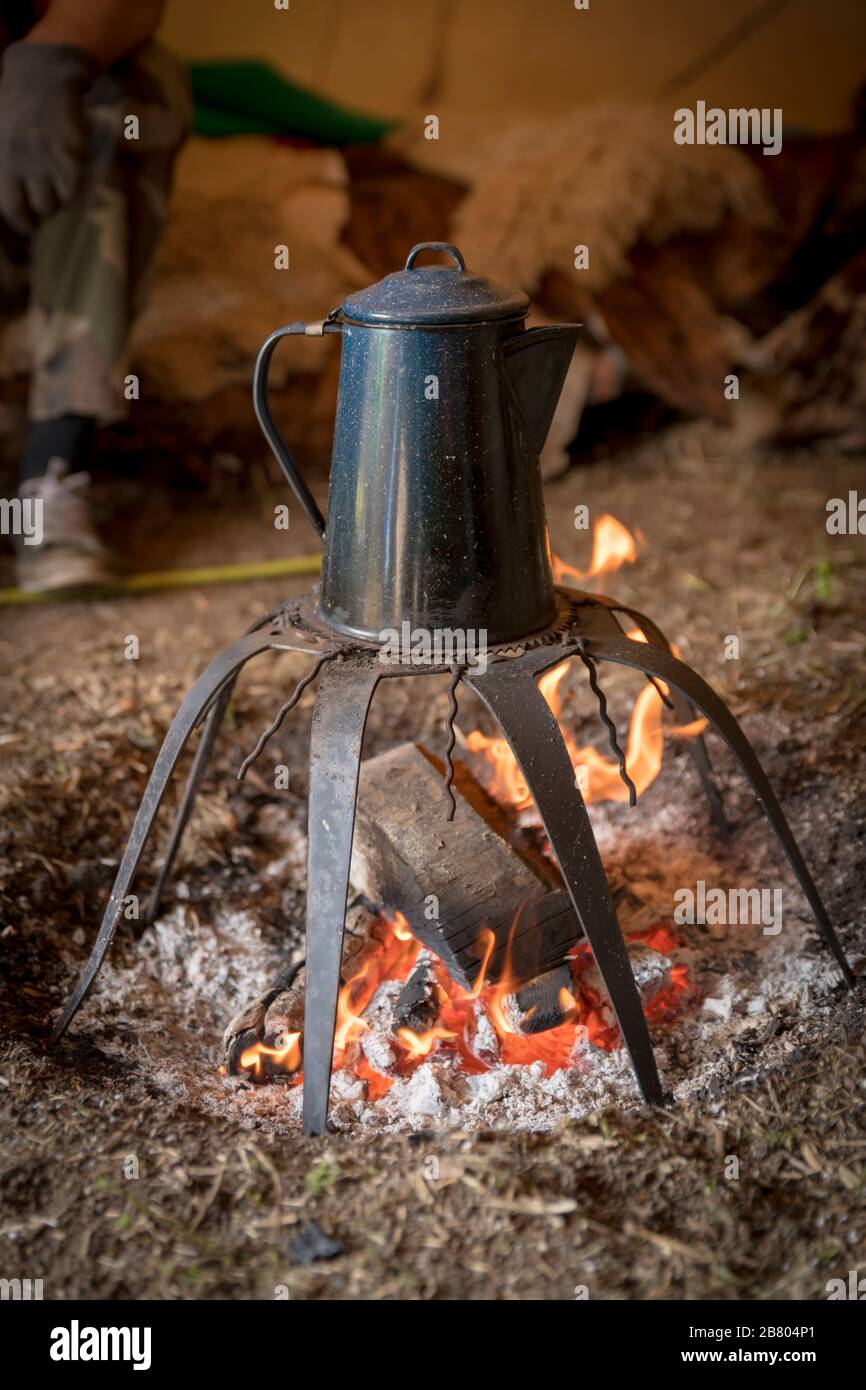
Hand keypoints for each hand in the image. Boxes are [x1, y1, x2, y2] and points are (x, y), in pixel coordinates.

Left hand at [0, 41, 99, 233]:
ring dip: (61, 202)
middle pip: (40, 208)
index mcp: (2, 158)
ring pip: (59, 201)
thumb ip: (4, 166)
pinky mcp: (69, 150)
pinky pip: (76, 186)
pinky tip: (73, 177)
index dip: (23, 222)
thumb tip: (9, 203)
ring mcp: (46, 156)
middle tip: (49, 206)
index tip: (31, 224)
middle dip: (46, 213)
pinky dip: (76, 188)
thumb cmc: (17, 108)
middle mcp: (22, 160)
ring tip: (60, 191)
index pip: (11, 207)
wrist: (42, 75)